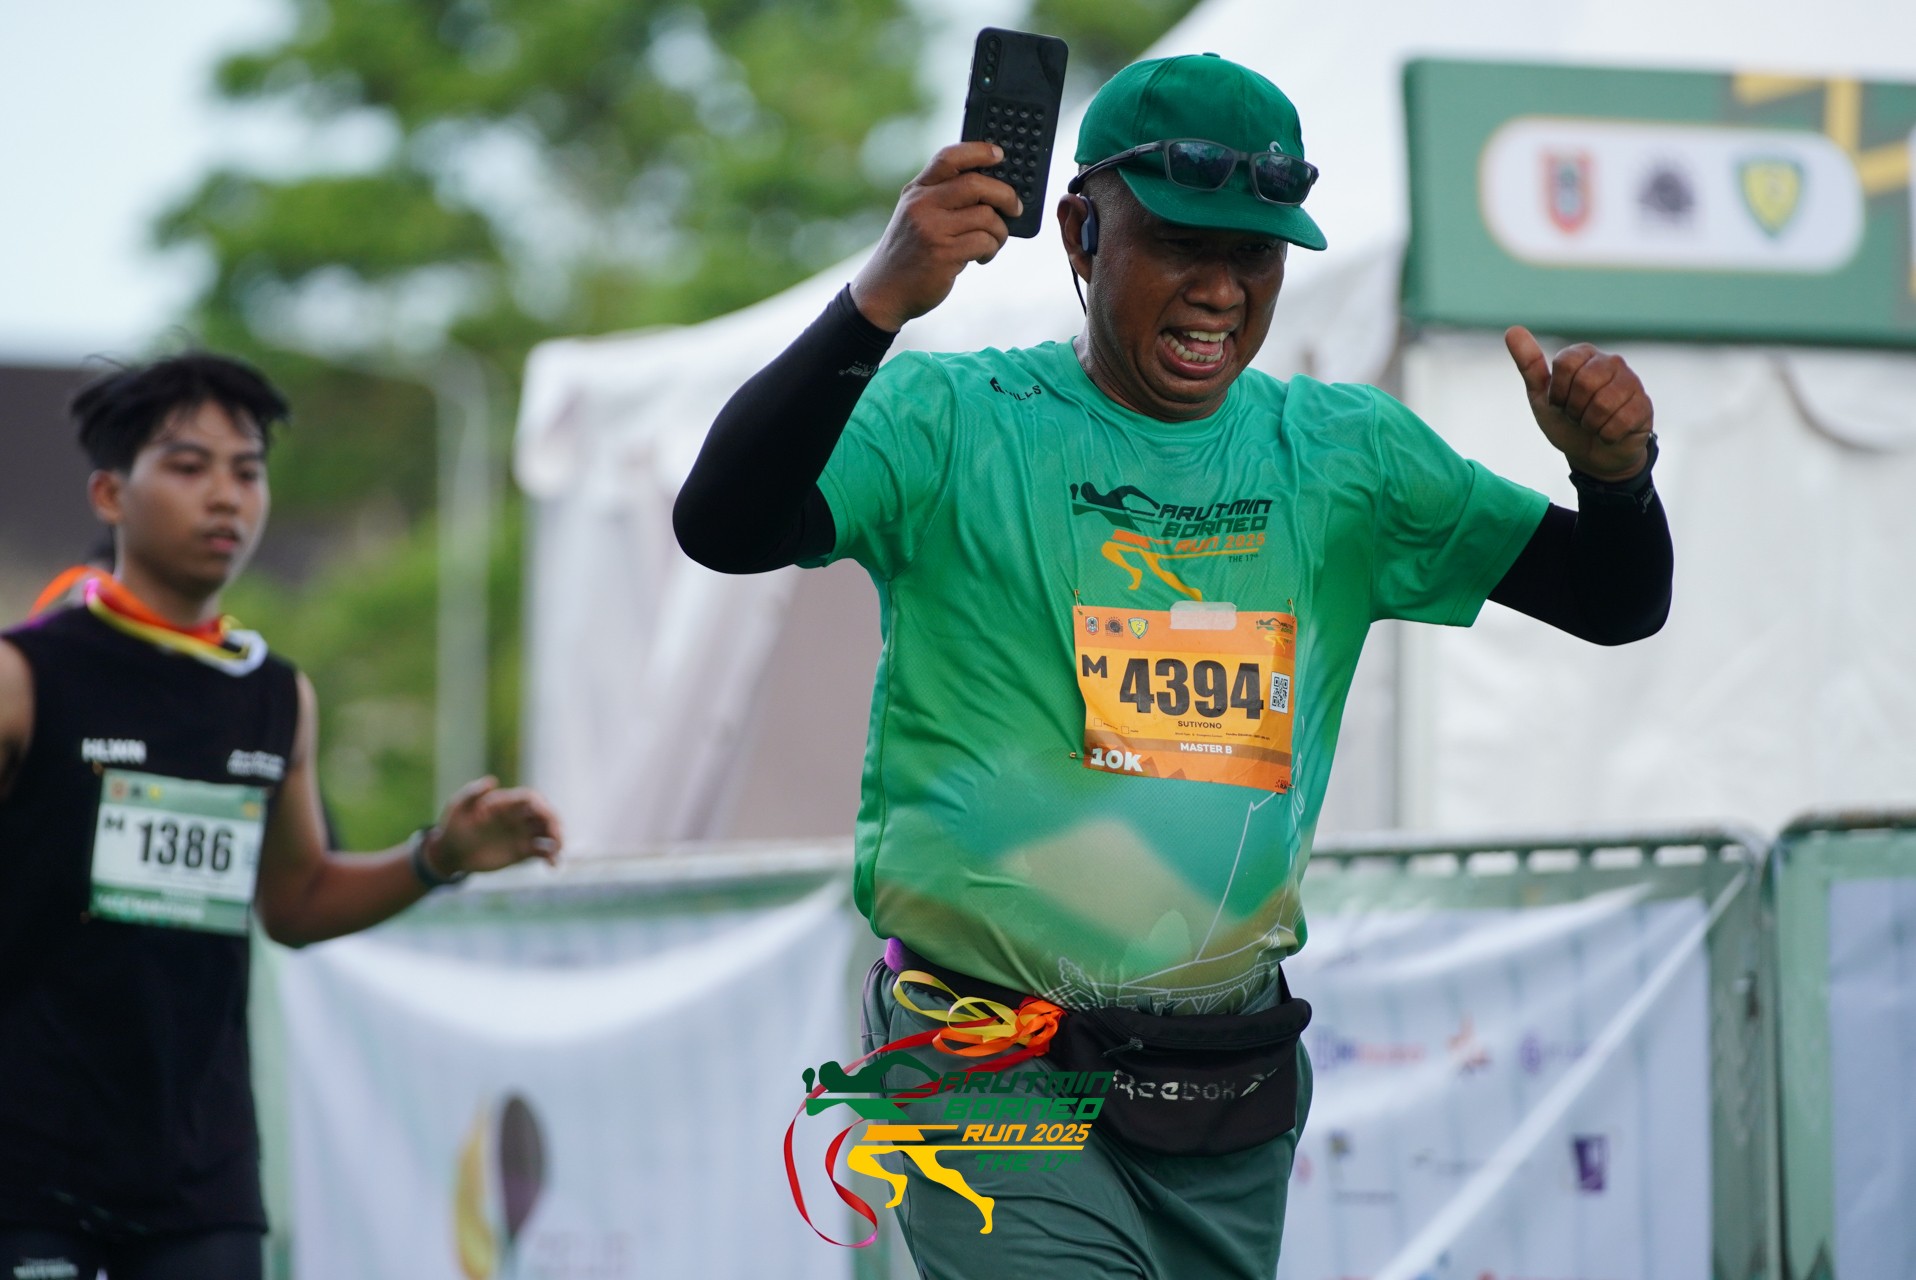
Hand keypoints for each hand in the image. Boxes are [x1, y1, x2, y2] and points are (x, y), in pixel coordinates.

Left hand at [427, 776, 562, 876]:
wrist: (450, 852)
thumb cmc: (453, 826)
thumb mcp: (458, 806)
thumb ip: (473, 792)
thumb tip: (492, 780)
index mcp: (507, 803)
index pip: (532, 799)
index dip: (542, 805)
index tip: (545, 816)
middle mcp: (518, 817)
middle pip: (545, 815)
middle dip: (554, 824)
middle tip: (556, 838)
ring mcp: (522, 834)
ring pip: (548, 834)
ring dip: (557, 841)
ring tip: (557, 853)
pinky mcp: (522, 851)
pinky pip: (542, 852)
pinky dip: (551, 857)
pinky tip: (552, 866)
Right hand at [850, 142, 1022, 332]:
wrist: (884, 291)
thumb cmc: (910, 253)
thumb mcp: (915, 215)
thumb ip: (943, 199)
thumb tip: (993, 192)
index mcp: (916, 191)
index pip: (948, 158)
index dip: (978, 151)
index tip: (999, 155)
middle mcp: (922, 205)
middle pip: (976, 184)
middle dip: (1005, 195)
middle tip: (1015, 207)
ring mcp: (932, 229)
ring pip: (986, 217)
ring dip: (999, 231)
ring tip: (993, 242)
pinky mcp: (943, 254)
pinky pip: (984, 242)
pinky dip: (991, 250)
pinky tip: (981, 258)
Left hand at [1504, 326, 1653, 480]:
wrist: (1590, 454)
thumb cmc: (1565, 421)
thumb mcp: (1541, 395)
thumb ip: (1528, 364)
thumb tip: (1512, 330)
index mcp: (1584, 355)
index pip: (1566, 363)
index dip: (1557, 391)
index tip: (1559, 402)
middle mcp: (1611, 362)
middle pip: (1585, 382)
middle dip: (1573, 408)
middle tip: (1577, 415)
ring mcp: (1632, 383)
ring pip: (1603, 403)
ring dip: (1590, 424)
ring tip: (1593, 423)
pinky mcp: (1644, 406)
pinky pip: (1620, 421)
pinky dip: (1606, 435)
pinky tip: (1609, 433)